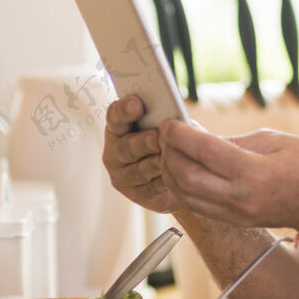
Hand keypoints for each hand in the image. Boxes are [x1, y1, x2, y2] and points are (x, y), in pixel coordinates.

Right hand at [101, 95, 180, 212]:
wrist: (183, 173)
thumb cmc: (172, 142)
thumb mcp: (171, 125)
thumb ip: (165, 118)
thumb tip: (172, 116)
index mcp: (119, 128)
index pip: (115, 117)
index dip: (124, 110)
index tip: (137, 103)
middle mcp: (116, 152)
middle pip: (125, 147)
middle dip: (142, 142)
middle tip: (157, 136)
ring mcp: (124, 176)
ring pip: (138, 170)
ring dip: (154, 163)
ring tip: (168, 157)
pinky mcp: (138, 195)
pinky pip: (150, 189)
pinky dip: (163, 182)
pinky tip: (174, 175)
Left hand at [158, 119, 298, 235]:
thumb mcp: (274, 140)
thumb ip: (233, 140)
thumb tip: (197, 135)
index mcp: (255, 173)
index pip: (203, 151)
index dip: (179, 134)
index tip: (168, 122)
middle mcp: (241, 198)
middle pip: (186, 176)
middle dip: (168, 153)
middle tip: (165, 134)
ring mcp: (236, 214)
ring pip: (185, 195)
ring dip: (170, 172)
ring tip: (170, 151)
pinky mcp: (234, 222)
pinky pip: (196, 206)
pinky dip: (181, 187)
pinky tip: (181, 170)